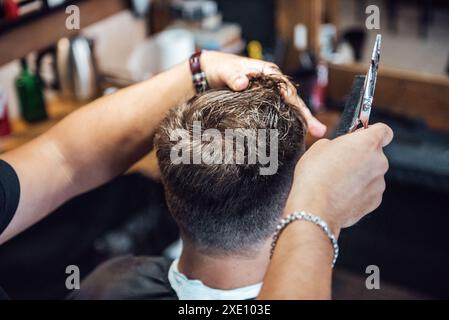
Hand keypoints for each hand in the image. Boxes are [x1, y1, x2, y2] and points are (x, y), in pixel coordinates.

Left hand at [200, 51, 326, 137]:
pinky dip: (287, 122)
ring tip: (316, 134)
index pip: (286, 89)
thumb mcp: (225, 70)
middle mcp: (272, 83)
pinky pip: (278, 112)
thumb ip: (233, 76)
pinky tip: (295, 134)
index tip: (302, 115)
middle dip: (306, 115)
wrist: (211, 71)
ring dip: (301, 120)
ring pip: (288, 107)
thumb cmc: (220, 68)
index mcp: (267, 72)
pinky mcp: (263, 103)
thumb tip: (243, 83)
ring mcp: (269, 94)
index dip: (295, 102)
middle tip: (320, 131)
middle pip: (293, 100)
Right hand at [284, 123, 393, 234]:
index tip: (363, 136)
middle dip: (360, 157)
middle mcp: (379, 162)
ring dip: (359, 176)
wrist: (314, 208)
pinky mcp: (375, 201)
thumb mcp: (319, 147)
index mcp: (367, 143)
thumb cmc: (314, 175)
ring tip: (336, 182)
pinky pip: (368, 191)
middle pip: (375, 154)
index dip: (373, 132)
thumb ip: (336, 144)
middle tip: (340, 163)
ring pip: (371, 174)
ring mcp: (379, 183)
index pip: (384, 131)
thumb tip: (338, 150)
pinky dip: (357, 192)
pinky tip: (340, 195)